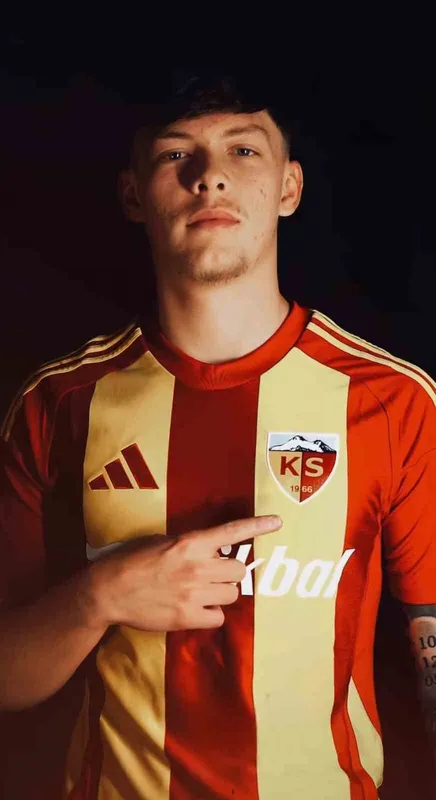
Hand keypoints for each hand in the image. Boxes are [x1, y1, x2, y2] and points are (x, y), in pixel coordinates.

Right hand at [88, 515, 281, 631]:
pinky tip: (197, 608)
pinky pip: (219, 617)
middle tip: (213, 573)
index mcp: (190, 543)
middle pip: (238, 569)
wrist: (110, 590)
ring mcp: (194, 594)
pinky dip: (212, 613)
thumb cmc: (134, 560)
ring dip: (223, 592)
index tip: (277, 522)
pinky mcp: (188, 618)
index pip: (232, 532)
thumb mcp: (164, 541)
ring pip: (233, 593)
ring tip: (203, 591)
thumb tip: (215, 550)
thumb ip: (192, 545)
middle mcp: (197, 567)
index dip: (258, 526)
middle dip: (229, 571)